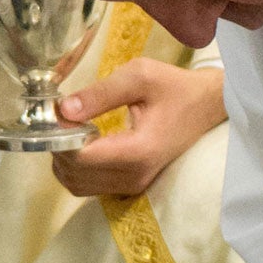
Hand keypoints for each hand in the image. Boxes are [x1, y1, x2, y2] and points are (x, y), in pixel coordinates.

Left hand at [50, 60, 224, 196]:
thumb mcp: (140, 76)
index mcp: (139, 151)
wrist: (206, 106)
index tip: (57, 113)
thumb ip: (100, 93)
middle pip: (73, 173)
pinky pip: (87, 185)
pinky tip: (84, 142)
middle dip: (58, 146)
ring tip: (73, 130)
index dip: (60, 136)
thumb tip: (63, 110)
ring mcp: (132, 185)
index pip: (81, 157)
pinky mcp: (129, 186)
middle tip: (61, 119)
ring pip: (76, 184)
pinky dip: (75, 167)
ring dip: (64, 159)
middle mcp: (134, 176)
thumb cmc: (175, 88)